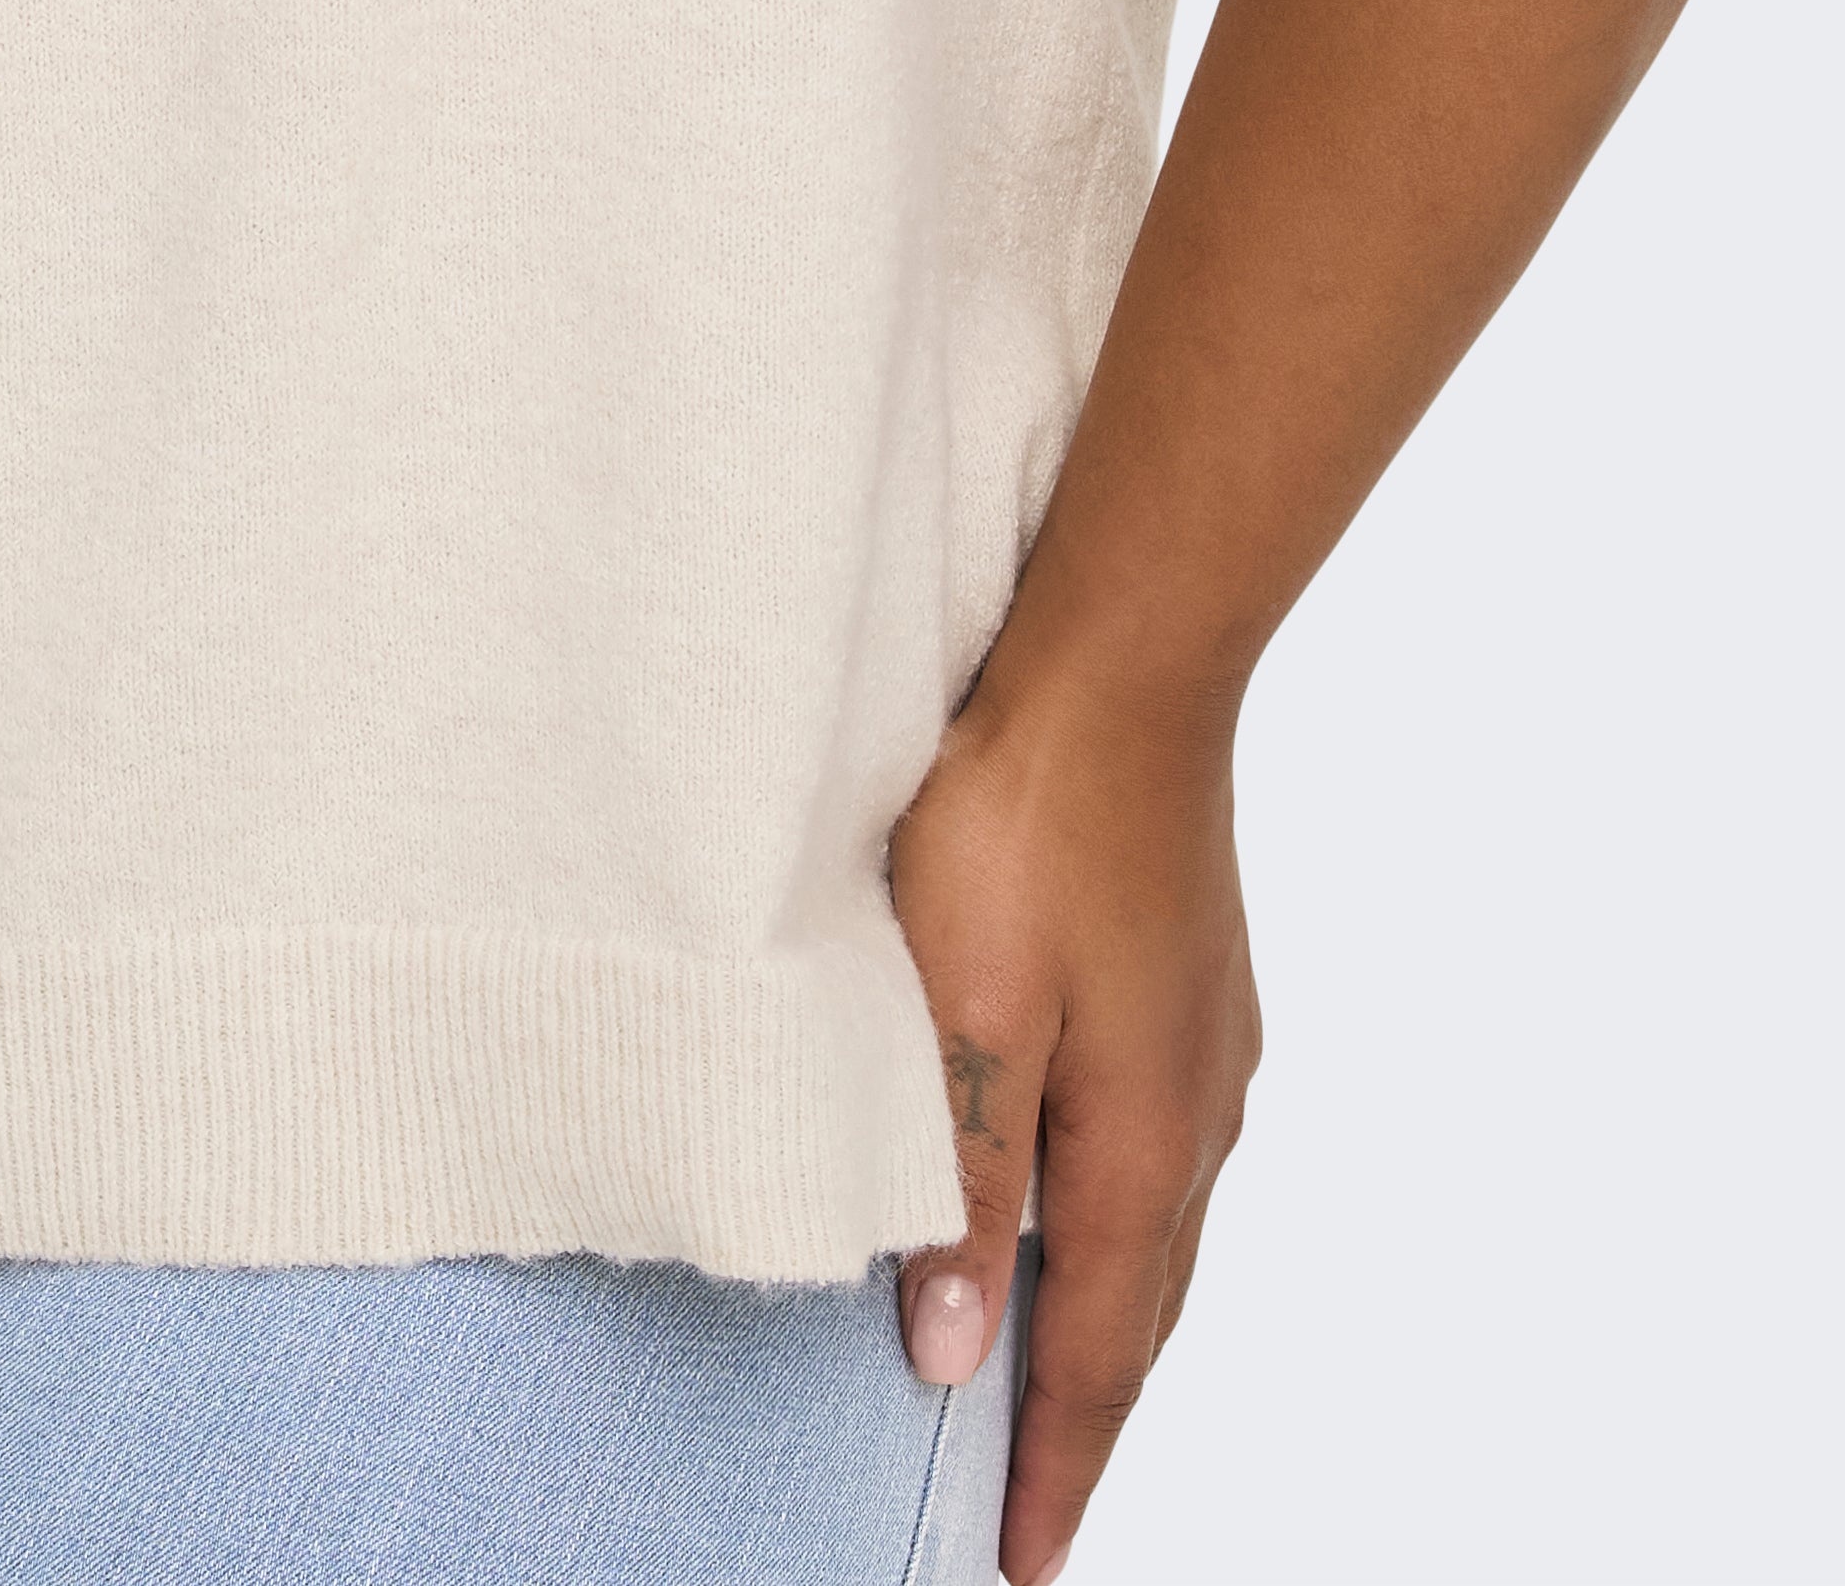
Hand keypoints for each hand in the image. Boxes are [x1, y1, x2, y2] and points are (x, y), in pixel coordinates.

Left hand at [886, 667, 1261, 1581]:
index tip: (1018, 1565)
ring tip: (1049, 1371)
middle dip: (1086, 1410)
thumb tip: (956, 1348)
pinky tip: (1079, 1189)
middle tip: (1031, 1496)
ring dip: (1104, 1308)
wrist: (1123, 665)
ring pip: (1153, 1223)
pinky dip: (1115, 1209)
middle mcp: (1196, 1116)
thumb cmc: (1030, 820)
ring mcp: (1205, 1044)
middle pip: (1141, 1307)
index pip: (1095, 1356)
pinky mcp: (1190, 980)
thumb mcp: (967, 1012)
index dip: (1055, 1466)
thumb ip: (962, 1180)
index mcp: (1141, 1148)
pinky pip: (1155, 1143)